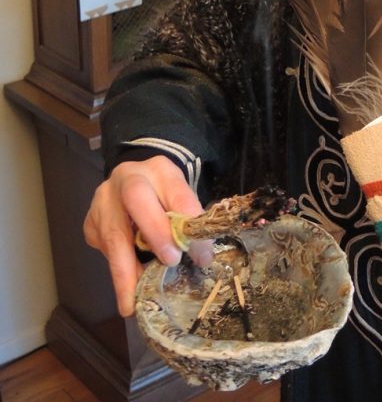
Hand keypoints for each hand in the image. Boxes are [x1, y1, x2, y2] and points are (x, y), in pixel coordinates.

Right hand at [83, 156, 209, 316]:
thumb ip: (189, 220)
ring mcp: (103, 200)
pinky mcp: (90, 222)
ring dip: (126, 270)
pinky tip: (126, 284)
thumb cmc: (163, 196)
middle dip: (155, 232)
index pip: (177, 192)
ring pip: (113, 233)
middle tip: (171, 262)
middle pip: (137, 199)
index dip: (189, 223)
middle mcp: (127, 178)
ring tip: (133, 302)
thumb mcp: (181, 199)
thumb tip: (202, 256)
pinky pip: (103, 249)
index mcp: (159, 169)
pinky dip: (118, 269)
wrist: (133, 183)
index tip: (202, 254)